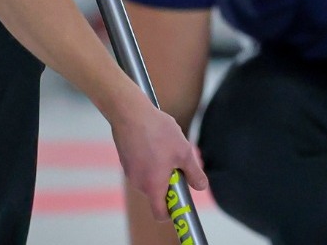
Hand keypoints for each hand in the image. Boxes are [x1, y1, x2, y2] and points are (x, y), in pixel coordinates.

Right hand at [111, 97, 208, 221]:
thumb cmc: (158, 133)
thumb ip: (194, 173)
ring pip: (150, 177)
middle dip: (170, 181)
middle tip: (178, 162)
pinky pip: (142, 167)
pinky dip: (150, 160)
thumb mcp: (184, 152)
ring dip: (160, 168)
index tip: (181, 201)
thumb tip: (200, 187)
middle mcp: (138, 183)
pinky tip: (154, 140)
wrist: (130, 113)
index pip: (160, 213)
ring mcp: (130, 172)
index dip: (172, 212)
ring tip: (165, 146)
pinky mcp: (125, 160)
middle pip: (157, 193)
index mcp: (153, 186)